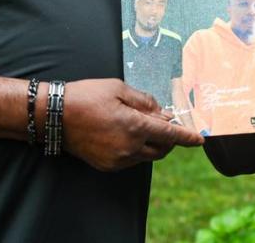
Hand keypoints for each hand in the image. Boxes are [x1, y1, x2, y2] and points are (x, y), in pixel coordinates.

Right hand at [62, 79, 203, 171]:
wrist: (55, 115)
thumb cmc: (87, 96)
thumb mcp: (119, 88)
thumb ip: (144, 101)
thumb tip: (161, 113)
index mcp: (134, 127)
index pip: (170, 135)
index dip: (187, 138)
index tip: (200, 140)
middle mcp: (129, 148)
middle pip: (162, 149)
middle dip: (169, 139)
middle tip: (163, 122)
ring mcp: (118, 160)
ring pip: (147, 156)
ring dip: (152, 144)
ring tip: (141, 125)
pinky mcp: (107, 166)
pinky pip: (132, 160)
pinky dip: (137, 149)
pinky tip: (126, 134)